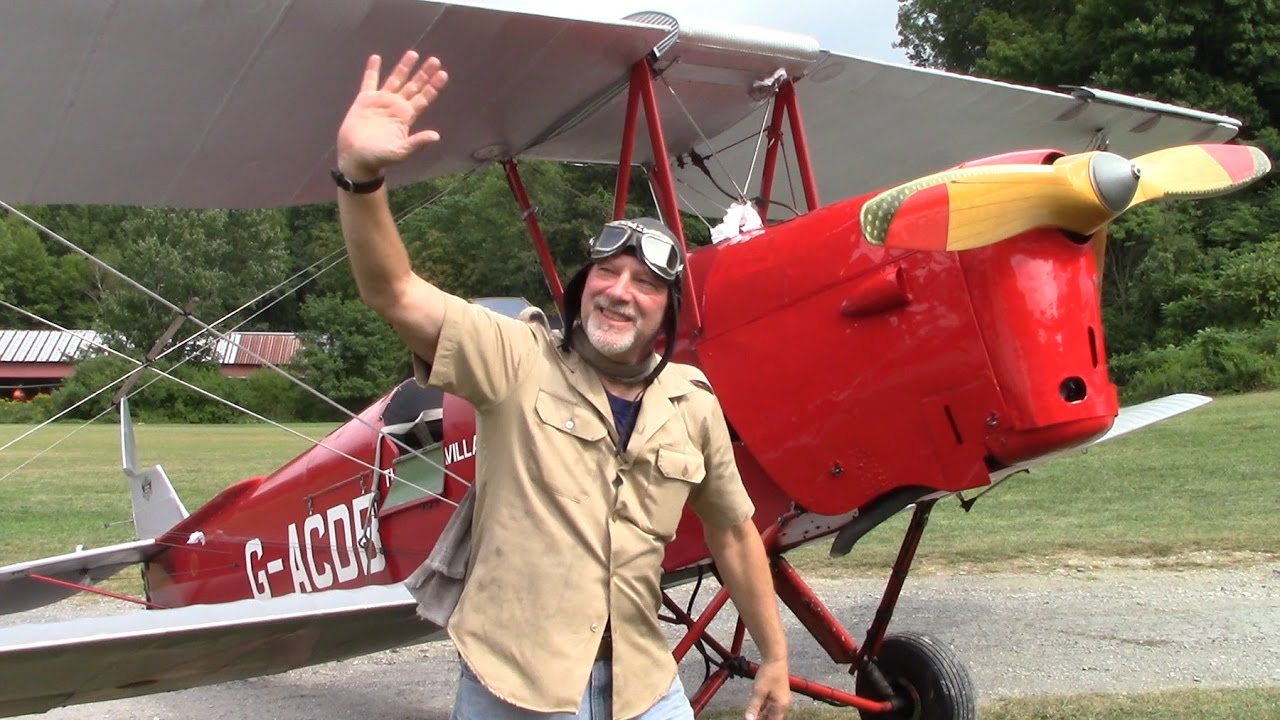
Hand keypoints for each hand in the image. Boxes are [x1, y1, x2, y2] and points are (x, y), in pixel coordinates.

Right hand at [336, 50, 448, 179]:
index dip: (433, 86)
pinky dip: (372, 70)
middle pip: (413, 86)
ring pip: (395, 79)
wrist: (356, 157)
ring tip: (413, 53)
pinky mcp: (364, 100)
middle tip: (435, 60)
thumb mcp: (401, 152)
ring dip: (404, 67)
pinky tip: (376, 58)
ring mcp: (380, 102)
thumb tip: (436, 136)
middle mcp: (396, 106)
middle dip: (424, 74)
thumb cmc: (379, 158)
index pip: (423, 98)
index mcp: (406, 117)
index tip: (443, 74)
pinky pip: (369, 81)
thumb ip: (417, 143)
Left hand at [745, 658, 790, 719]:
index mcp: (781, 706)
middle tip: (751, 718)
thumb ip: (754, 707)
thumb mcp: (758, 691)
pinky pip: (772, 704)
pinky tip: (756, 707)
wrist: (775, 658)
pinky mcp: (779, 693)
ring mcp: (782, 698)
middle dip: (762, 719)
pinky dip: (764, 707)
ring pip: (771, 712)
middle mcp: (784, 704)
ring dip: (762, 714)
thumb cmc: (769, 673)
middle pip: (772, 718)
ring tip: (752, 714)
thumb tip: (748, 719)